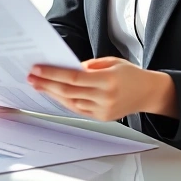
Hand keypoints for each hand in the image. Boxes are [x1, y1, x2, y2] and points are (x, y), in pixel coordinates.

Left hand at [27, 57, 175, 121]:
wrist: (149, 93)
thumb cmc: (130, 74)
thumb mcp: (111, 62)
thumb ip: (88, 66)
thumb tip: (66, 68)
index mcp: (108, 80)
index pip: (73, 77)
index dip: (52, 74)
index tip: (37, 69)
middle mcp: (105, 97)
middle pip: (68, 91)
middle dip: (47, 84)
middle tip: (31, 77)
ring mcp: (103, 110)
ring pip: (70, 102)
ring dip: (53, 93)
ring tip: (39, 84)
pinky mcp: (102, 117)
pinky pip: (78, 109)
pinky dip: (64, 101)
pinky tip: (54, 93)